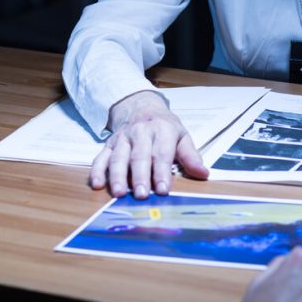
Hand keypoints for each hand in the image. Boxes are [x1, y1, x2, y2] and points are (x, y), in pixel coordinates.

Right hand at [90, 90, 207, 198]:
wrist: (141, 106)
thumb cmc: (164, 126)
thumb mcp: (181, 135)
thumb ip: (191, 156)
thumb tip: (203, 174)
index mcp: (161, 130)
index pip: (162, 153)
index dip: (162, 172)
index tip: (163, 190)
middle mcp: (140, 133)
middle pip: (139, 156)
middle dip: (140, 177)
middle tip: (142, 195)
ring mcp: (122, 138)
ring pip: (118, 158)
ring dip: (117, 176)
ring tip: (119, 193)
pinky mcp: (109, 144)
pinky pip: (101, 157)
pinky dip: (97, 170)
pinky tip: (97, 184)